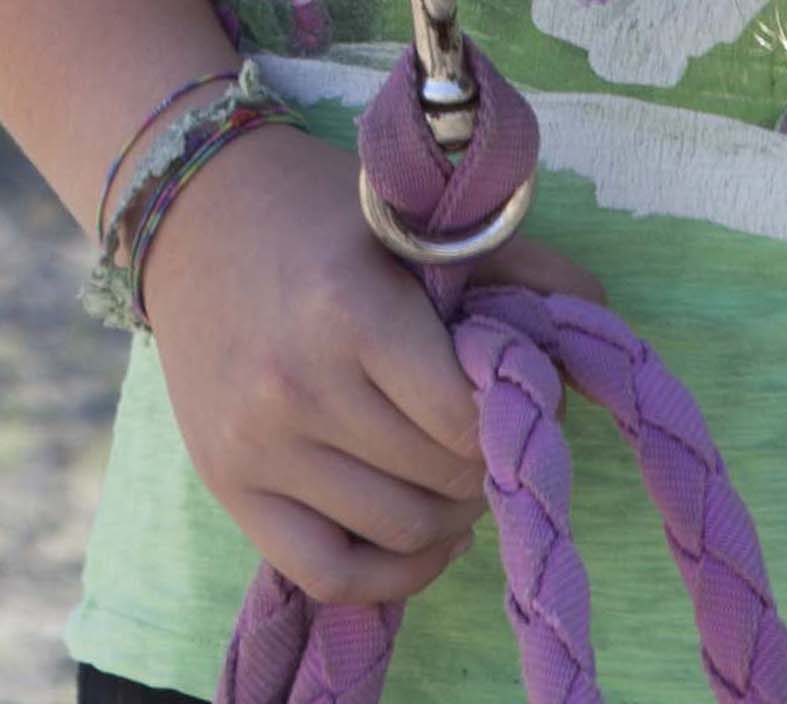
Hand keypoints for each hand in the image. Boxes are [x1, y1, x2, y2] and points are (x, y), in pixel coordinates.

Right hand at [141, 125, 609, 606]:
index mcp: (349, 312)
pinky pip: (329, 576)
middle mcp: (294, 387)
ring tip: (448, 469)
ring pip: (400, 531)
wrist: (193, 211)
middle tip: (479, 428)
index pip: (466, 420)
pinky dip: (390, 574)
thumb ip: (522, 268)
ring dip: (447, 513)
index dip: (507, 417)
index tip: (506, 392)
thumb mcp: (422, 224)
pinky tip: (420, 537)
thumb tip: (593, 324)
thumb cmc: (321, 214)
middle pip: (442, 481)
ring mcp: (254, 445)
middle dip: (480, 461)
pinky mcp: (227, 485)